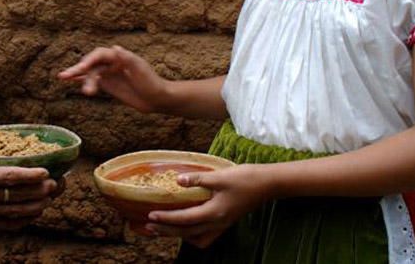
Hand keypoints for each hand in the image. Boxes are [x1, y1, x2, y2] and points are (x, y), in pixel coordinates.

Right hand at [0, 121, 57, 229]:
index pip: (10, 178)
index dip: (30, 176)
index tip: (47, 171)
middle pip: (20, 197)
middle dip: (42, 191)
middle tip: (58, 183)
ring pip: (17, 213)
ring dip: (37, 206)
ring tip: (50, 197)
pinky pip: (6, 224)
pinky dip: (22, 221)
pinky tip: (31, 215)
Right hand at [58, 45, 167, 112]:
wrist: (157, 99)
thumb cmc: (152, 82)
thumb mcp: (141, 70)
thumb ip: (128, 59)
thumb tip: (115, 48)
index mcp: (119, 56)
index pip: (99, 55)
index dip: (89, 60)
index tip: (81, 69)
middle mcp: (112, 62)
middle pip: (91, 63)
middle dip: (78, 69)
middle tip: (64, 75)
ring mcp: (109, 73)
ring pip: (90, 74)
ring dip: (83, 81)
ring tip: (85, 92)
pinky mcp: (108, 84)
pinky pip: (92, 81)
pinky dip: (81, 81)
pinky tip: (70, 81)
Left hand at [145, 165, 271, 248]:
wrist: (266, 184)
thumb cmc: (245, 178)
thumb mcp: (220, 176)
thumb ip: (198, 179)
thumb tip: (177, 180)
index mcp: (215, 212)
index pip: (185, 219)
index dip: (166, 218)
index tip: (151, 216)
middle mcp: (217, 223)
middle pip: (187, 233)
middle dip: (167, 231)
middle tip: (149, 227)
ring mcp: (222, 225)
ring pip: (196, 238)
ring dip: (178, 235)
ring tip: (163, 229)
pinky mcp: (225, 222)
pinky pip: (206, 236)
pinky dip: (193, 236)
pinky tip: (186, 228)